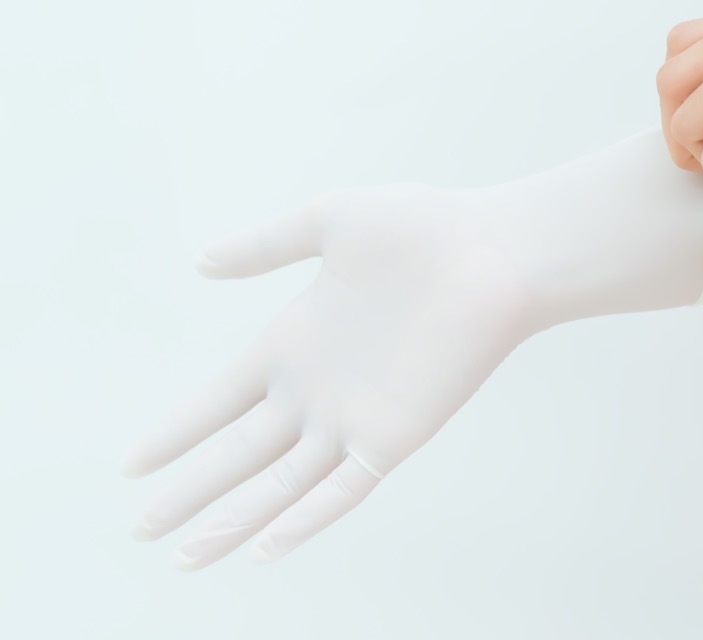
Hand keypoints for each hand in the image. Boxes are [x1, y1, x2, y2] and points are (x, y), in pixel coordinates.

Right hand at [123, 183, 535, 568]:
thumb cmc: (421, 227)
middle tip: (138, 529)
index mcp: (293, 340)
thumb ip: (264, 244)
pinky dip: (302, 520)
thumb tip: (198, 262)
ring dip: (230, 520)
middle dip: (187, 491)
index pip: (217, 400)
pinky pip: (341, 490)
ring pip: (278, 483)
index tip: (129, 465)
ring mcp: (352, 416)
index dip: (174, 432)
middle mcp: (315, 388)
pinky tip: (261, 547)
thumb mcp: (328, 222)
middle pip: (235, 453)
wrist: (495, 251)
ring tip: (181, 558)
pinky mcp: (395, 435)